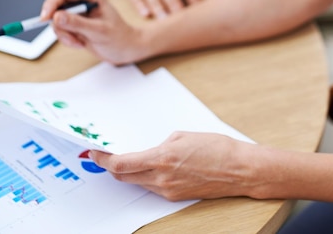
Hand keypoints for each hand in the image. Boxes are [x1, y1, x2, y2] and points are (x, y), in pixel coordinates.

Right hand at [40, 0, 146, 63]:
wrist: (124, 49)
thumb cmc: (119, 36)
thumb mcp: (99, 31)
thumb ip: (78, 23)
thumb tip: (57, 16)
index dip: (51, 2)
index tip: (46, 18)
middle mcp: (81, 1)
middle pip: (55, 5)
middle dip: (58, 23)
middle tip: (68, 36)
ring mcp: (76, 13)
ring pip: (55, 21)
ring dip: (65, 35)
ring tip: (81, 42)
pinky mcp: (73, 25)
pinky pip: (59, 31)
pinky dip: (67, 40)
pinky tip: (81, 43)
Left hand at [90, 132, 258, 200]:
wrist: (238, 169)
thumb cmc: (216, 147)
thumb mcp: (183, 136)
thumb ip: (161, 144)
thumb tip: (150, 151)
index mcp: (162, 158)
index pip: (122, 164)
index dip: (104, 159)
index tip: (94, 153)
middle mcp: (161, 178)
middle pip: (124, 176)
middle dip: (112, 166)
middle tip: (104, 156)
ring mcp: (168, 190)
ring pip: (137, 182)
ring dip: (128, 172)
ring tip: (126, 160)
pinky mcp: (175, 196)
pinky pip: (152, 187)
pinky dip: (145, 177)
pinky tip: (149, 167)